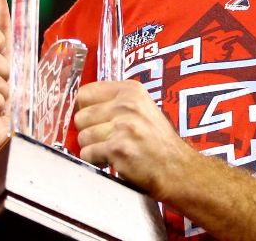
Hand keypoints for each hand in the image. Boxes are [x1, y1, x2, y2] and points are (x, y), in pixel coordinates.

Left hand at [75, 80, 193, 200]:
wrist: (175, 166)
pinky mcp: (117, 148)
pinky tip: (113, 159)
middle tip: (106, 138)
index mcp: (131, 90)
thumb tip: (80, 105)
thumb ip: (115, 102)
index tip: (93, 118)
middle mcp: (127, 104)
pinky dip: (95, 160)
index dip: (85, 108)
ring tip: (112, 149)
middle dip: (89, 130)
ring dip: (93, 147)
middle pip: (81, 116)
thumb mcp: (142, 107)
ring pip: (82, 136)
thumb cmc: (157, 139)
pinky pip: (87, 154)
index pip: (86, 92)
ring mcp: (122, 125)